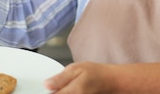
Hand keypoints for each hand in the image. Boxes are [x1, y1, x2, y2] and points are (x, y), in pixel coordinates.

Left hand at [43, 62, 159, 93]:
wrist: (114, 82)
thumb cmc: (97, 74)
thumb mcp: (77, 68)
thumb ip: (60, 78)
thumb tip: (46, 84)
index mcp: (73, 92)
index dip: (49, 91)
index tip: (49, 88)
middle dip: (56, 93)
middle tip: (57, 88)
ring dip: (62, 93)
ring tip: (68, 88)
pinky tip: (72, 90)